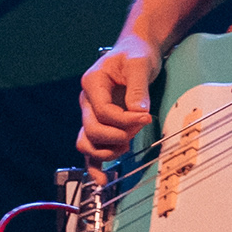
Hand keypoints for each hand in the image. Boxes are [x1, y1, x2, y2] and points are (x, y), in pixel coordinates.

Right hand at [78, 37, 159, 162]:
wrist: (136, 51)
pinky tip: (102, 180)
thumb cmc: (136, 54)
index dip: (124, 120)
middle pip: (93, 130)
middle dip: (118, 135)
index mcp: (92, 83)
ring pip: (87, 143)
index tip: (144, 118)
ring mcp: (91, 114)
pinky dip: (94, 165)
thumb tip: (138, 113)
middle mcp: (87, 101)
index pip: (103, 112)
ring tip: (127, 145)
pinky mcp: (99, 124)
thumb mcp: (140, 65)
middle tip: (138, 129)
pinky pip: (90, 149)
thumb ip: (138, 89)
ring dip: (107, 150)